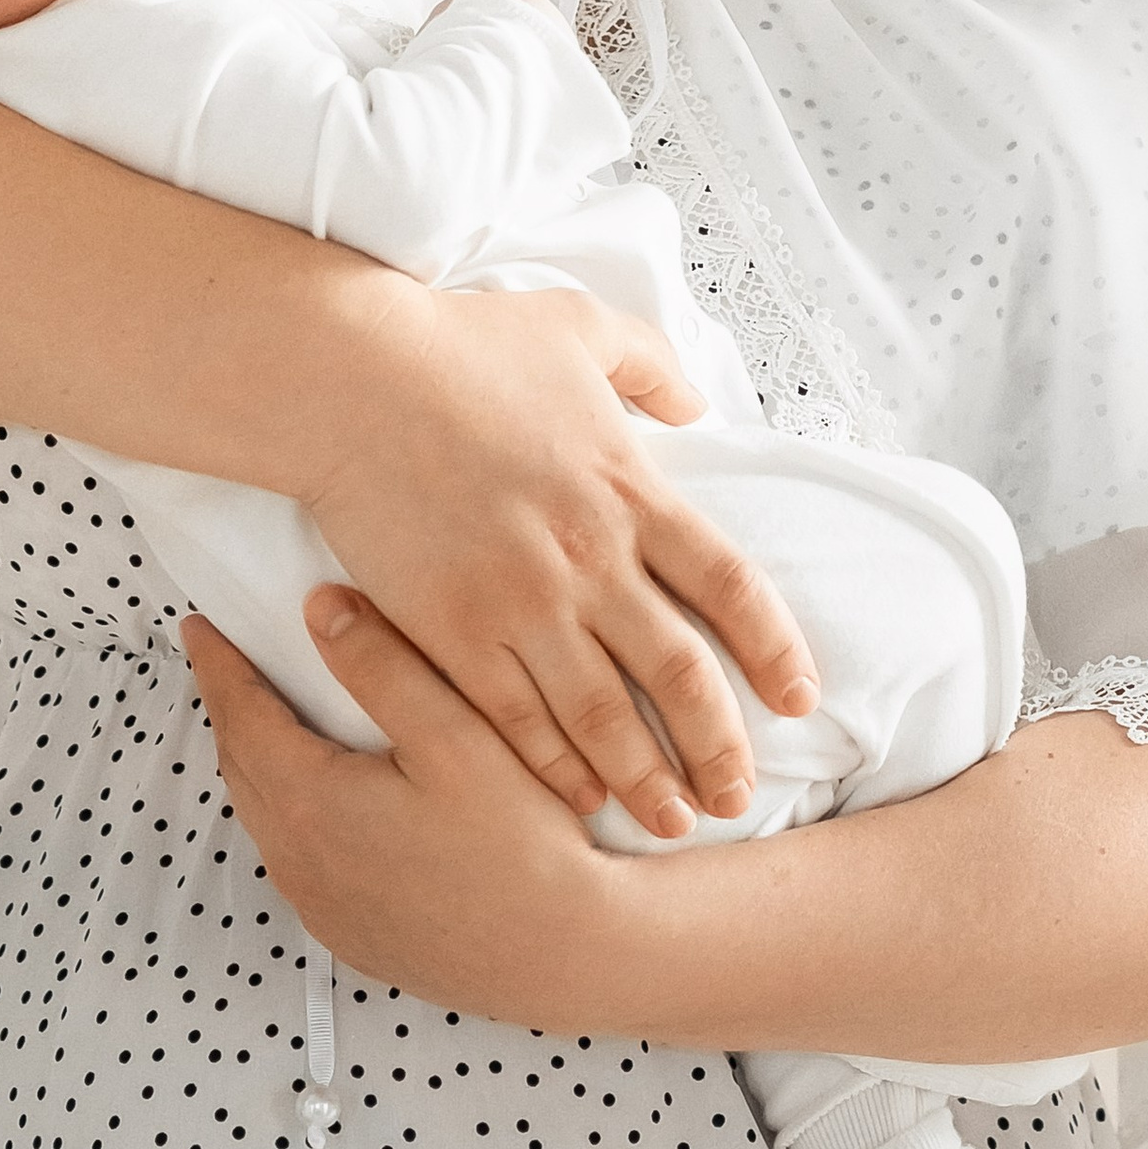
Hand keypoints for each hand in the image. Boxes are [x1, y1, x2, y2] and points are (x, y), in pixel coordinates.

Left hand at [186, 592, 620, 1025]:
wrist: (568, 956)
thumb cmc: (522, 842)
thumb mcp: (457, 736)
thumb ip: (383, 665)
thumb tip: (318, 608)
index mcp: (310, 803)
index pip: (241, 714)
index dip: (217, 664)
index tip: (196, 625)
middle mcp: (300, 863)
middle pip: (244, 766)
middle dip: (232, 708)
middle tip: (228, 664)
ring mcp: (324, 909)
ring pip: (267, 819)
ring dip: (260, 764)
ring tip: (268, 720)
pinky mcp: (354, 939)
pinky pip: (298, 864)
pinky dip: (292, 817)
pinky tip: (322, 801)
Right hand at [292, 276, 815, 839]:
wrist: (350, 379)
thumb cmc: (460, 345)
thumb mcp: (578, 326)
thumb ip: (647, 365)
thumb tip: (694, 401)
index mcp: (629, 489)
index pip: (730, 585)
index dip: (773, 649)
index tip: (797, 697)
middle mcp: (589, 557)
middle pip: (678, 671)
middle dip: (718, 744)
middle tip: (738, 795)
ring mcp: (520, 601)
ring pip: (603, 715)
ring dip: (645, 777)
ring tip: (674, 821)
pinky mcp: (452, 631)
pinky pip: (516, 718)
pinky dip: (555, 766)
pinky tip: (578, 798)